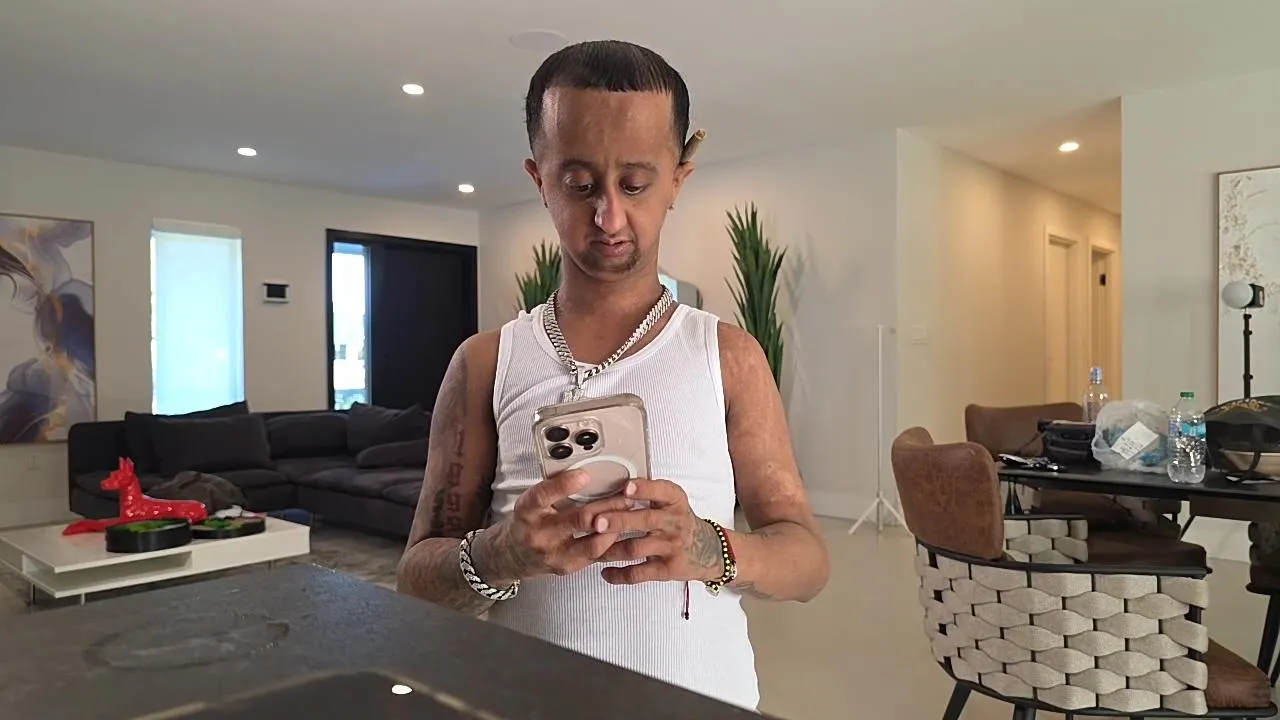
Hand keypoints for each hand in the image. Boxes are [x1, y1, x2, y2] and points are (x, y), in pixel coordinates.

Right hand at [476, 470, 631, 582]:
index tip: (586, 475)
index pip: (543, 496)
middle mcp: (538, 535)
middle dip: (608, 507)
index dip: (565, 485)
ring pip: (593, 544)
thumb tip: (588, 470)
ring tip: (629, 513)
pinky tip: (623, 532)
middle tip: (626, 495)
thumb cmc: (527, 522)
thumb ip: (555, 489)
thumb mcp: (532, 501)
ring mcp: (553, 555)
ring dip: (615, 528)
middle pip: (578, 520)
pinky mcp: (566, 568)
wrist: (511, 555)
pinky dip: (612, 543)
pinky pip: (596, 557)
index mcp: (527, 511)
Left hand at [590, 478, 725, 584]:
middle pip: (645, 520)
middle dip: (618, 521)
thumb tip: (610, 487)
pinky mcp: (669, 569)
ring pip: (636, 548)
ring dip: (610, 550)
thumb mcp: (672, 502)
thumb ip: (648, 494)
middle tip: (596, 522)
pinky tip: (605, 573)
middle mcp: (675, 522)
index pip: (662, 491)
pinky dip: (619, 575)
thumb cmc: (679, 521)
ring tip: (591, 549)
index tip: (625, 488)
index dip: (644, 489)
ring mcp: (672, 546)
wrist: (708, 550)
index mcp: (675, 501)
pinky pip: (640, 573)